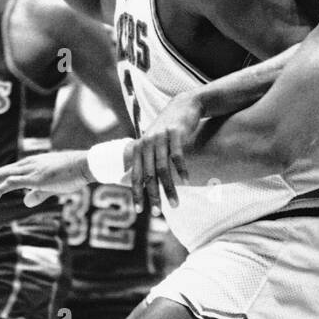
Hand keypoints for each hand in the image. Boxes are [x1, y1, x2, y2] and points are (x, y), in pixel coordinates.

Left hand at [0, 151, 90, 207]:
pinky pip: (13, 183)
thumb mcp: (52, 187)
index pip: (2, 175)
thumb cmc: (72, 175)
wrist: (86, 165)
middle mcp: (25, 165)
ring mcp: (30, 170)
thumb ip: (38, 194)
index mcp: (27, 166)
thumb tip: (26, 202)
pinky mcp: (36, 177)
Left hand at [130, 93, 202, 209]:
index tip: (139, 211)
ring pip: (162, 168)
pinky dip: (181, 170)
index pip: (135, 175)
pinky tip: (187, 182)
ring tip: (175, 204)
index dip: (136, 193)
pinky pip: (177, 156)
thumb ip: (143, 159)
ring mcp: (160, 137)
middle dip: (153, 196)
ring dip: (169, 189)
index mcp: (139, 147)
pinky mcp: (175, 132)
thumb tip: (131, 180)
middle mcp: (147, 142)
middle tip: (157, 213)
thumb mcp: (153, 142)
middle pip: (148, 175)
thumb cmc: (168, 128)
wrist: (185, 105)